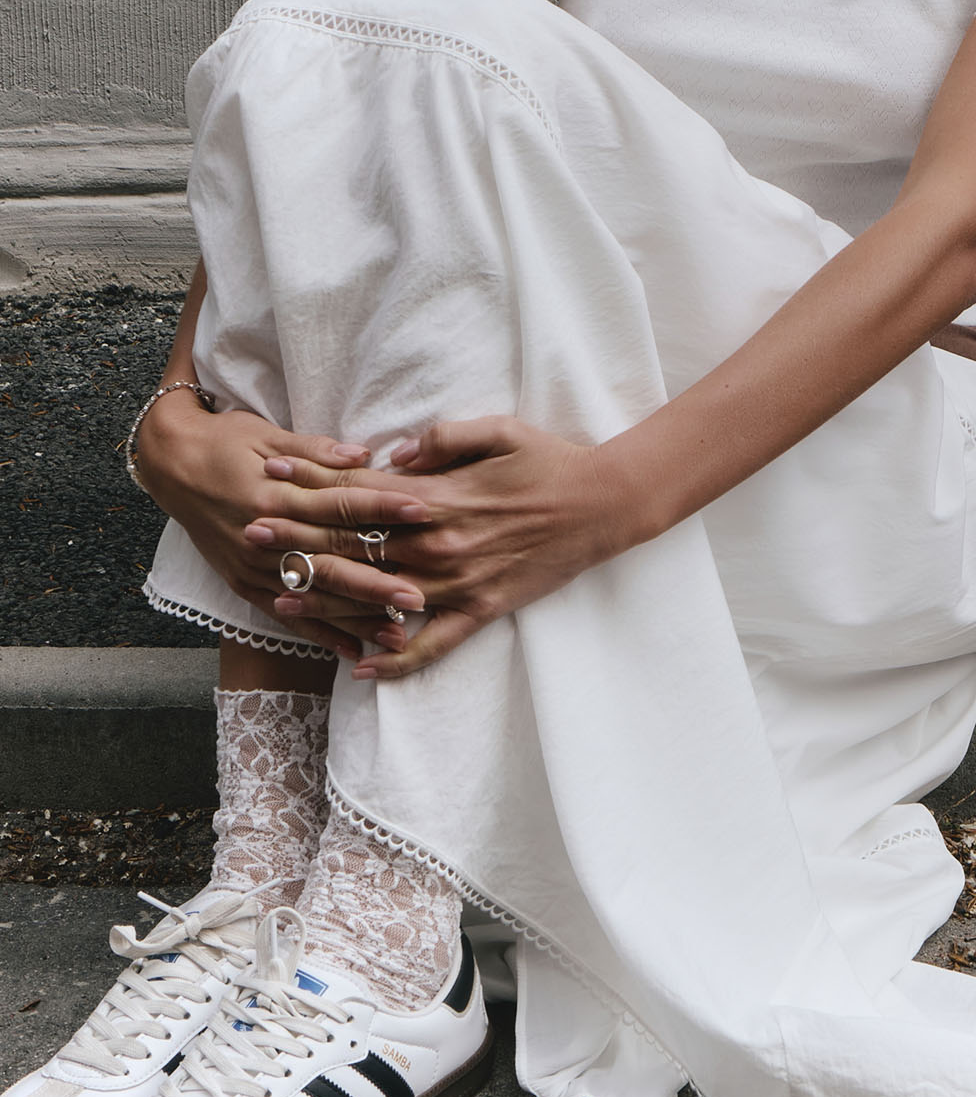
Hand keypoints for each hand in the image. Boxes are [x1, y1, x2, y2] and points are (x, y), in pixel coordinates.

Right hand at [133, 388, 432, 660]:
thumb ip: (316, 450)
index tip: (423, 512)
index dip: (381, 507)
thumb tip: (363, 455)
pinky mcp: (243, 583)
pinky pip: (285, 614)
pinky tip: (350, 650)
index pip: (338, 502)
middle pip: (330, 557)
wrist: (168, 464)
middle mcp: (264, 535)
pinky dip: (317, 633)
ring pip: (313, 594)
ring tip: (398, 635)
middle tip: (420, 596)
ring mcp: (252, 565)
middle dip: (377, 579)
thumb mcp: (267, 433)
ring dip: (355, 616)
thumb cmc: (224, 441)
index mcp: (274, 492)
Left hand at [249, 415, 641, 680]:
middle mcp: (440, 545)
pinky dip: (397, 658)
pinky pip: (433, 645)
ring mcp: (458, 583)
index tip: (270, 478)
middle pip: (357, 545)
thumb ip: (441, 440)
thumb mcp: (499, 430)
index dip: (311, 485)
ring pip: (380, 597)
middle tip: (250, 534)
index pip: (361, 493)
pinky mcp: (481, 610)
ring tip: (281, 599)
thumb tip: (392, 453)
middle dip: (300, 538)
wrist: (603, 507)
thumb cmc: (551, 461)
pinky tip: (362, 666)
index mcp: (440, 497)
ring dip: (328, 599)